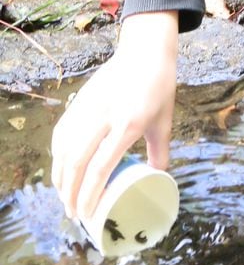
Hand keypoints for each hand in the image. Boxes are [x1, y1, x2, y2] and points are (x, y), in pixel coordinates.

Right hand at [51, 11, 178, 219]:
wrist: (146, 51)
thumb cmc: (159, 88)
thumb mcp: (165, 123)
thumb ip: (160, 153)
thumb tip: (158, 180)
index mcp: (128, 124)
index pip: (101, 166)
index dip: (90, 194)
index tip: (87, 213)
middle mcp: (104, 116)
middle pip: (77, 161)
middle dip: (70, 192)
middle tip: (73, 213)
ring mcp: (89, 107)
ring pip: (64, 148)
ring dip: (61, 177)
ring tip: (65, 197)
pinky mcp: (79, 100)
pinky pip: (62, 132)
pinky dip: (57, 155)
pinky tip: (60, 169)